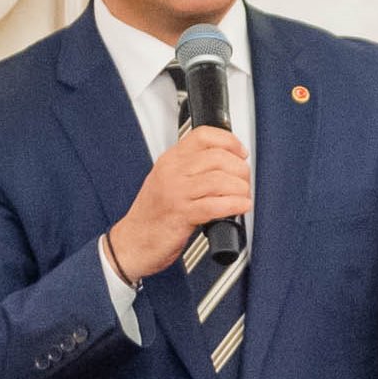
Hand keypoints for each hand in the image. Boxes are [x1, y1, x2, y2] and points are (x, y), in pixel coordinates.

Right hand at [108, 125, 251, 277]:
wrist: (133, 242)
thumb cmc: (152, 216)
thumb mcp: (168, 182)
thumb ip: (192, 170)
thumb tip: (227, 165)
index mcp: (170, 160)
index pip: (203, 136)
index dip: (228, 141)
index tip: (241, 152)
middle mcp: (172, 172)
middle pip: (217, 157)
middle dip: (240, 169)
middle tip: (245, 181)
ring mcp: (175, 193)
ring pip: (219, 180)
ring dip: (240, 188)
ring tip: (244, 196)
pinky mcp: (181, 215)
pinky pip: (215, 205)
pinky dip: (235, 205)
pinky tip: (241, 207)